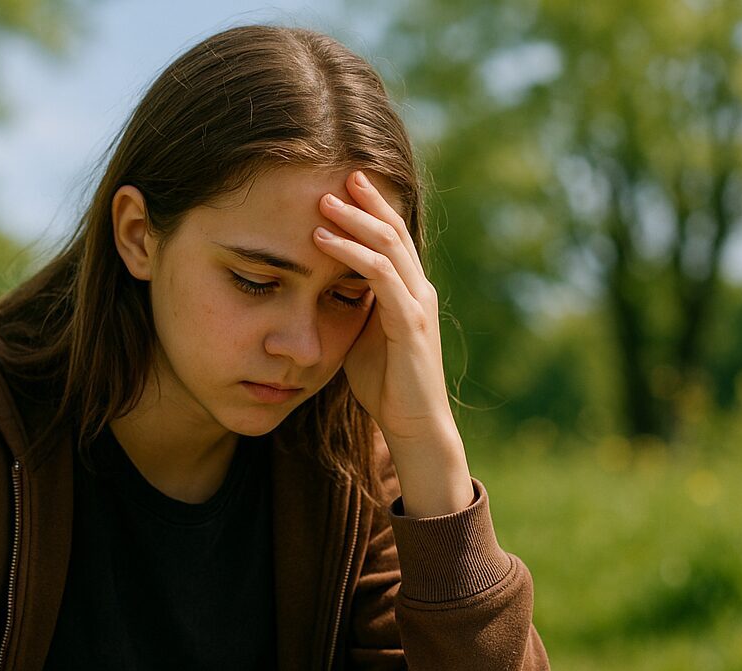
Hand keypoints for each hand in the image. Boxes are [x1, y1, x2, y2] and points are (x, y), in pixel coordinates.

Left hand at [313, 170, 450, 443]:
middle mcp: (418, 289)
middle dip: (364, 200)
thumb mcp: (361, 335)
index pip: (392, 236)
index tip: (342, 183)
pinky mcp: (410, 324)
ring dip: (353, 220)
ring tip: (322, 202)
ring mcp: (418, 304)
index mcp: (409, 290)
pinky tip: (324, 241)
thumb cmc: (385, 384)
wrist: (413, 425)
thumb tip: (324, 285)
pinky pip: (381, 277)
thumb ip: (353, 306)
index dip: (370, 206)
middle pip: (393, 230)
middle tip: (335, 175)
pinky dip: (351, 254)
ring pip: (388, 246)